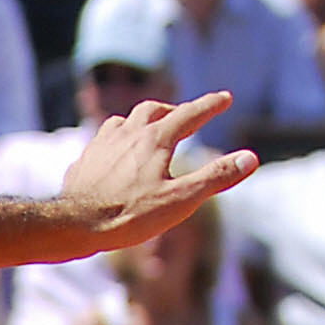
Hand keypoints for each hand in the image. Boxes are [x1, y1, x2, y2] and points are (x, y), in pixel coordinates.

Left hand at [56, 91, 256, 252]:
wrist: (74, 226)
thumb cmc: (129, 215)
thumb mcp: (181, 200)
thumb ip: (216, 177)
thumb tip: (251, 158)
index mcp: (154, 139)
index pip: (190, 114)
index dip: (210, 105)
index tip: (225, 98)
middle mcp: (126, 134)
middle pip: (152, 110)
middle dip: (172, 110)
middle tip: (184, 117)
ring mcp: (100, 146)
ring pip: (121, 122)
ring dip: (139, 122)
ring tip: (147, 132)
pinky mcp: (82, 162)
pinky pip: (100, 142)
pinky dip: (114, 142)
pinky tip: (113, 155)